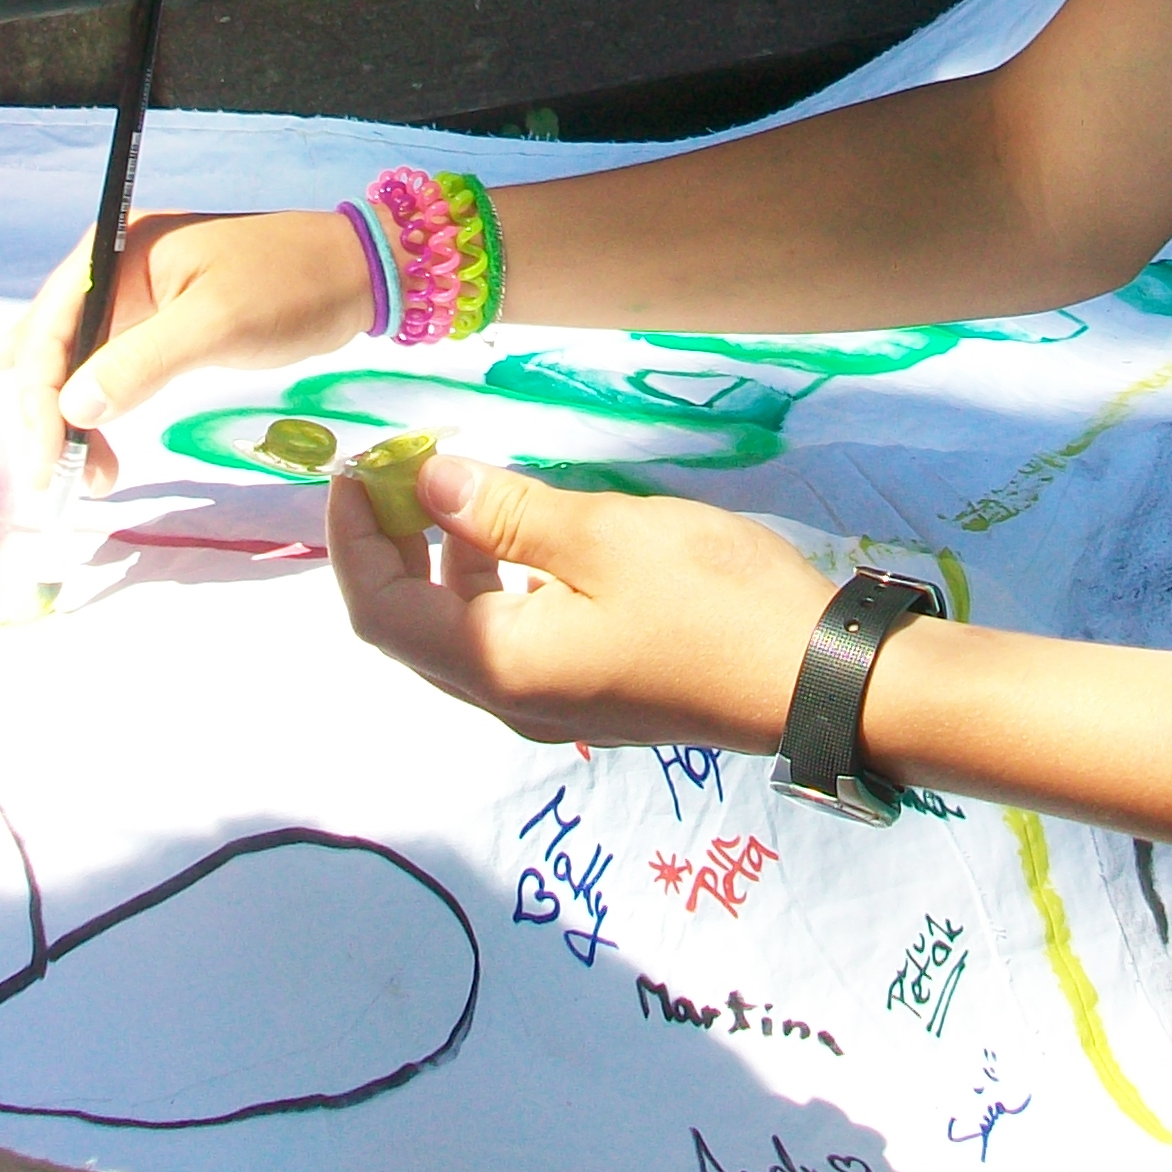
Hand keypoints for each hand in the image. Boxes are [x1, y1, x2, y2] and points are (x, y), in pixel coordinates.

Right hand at [16, 208, 372, 488]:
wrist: (358, 272)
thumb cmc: (291, 285)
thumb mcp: (217, 324)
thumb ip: (141, 363)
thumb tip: (71, 409)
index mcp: (117, 250)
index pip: (50, 328)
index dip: (38, 398)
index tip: (46, 462)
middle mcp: (115, 268)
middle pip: (55, 346)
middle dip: (48, 415)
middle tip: (59, 481)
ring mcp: (136, 296)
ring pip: (79, 362)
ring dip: (71, 418)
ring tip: (88, 472)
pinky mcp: (160, 322)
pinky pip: (110, 366)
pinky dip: (98, 407)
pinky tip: (76, 435)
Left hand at [327, 452, 832, 753]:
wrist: (818, 677)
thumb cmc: (709, 599)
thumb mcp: (603, 535)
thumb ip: (506, 511)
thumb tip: (429, 482)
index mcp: (500, 666)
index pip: (380, 613)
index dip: (353, 541)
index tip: (358, 469)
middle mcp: (512, 700)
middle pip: (412, 627)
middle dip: (391, 546)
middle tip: (400, 468)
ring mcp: (553, 703)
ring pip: (462, 631)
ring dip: (442, 559)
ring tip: (456, 484)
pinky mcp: (591, 692)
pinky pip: (509, 637)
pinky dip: (492, 580)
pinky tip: (522, 531)